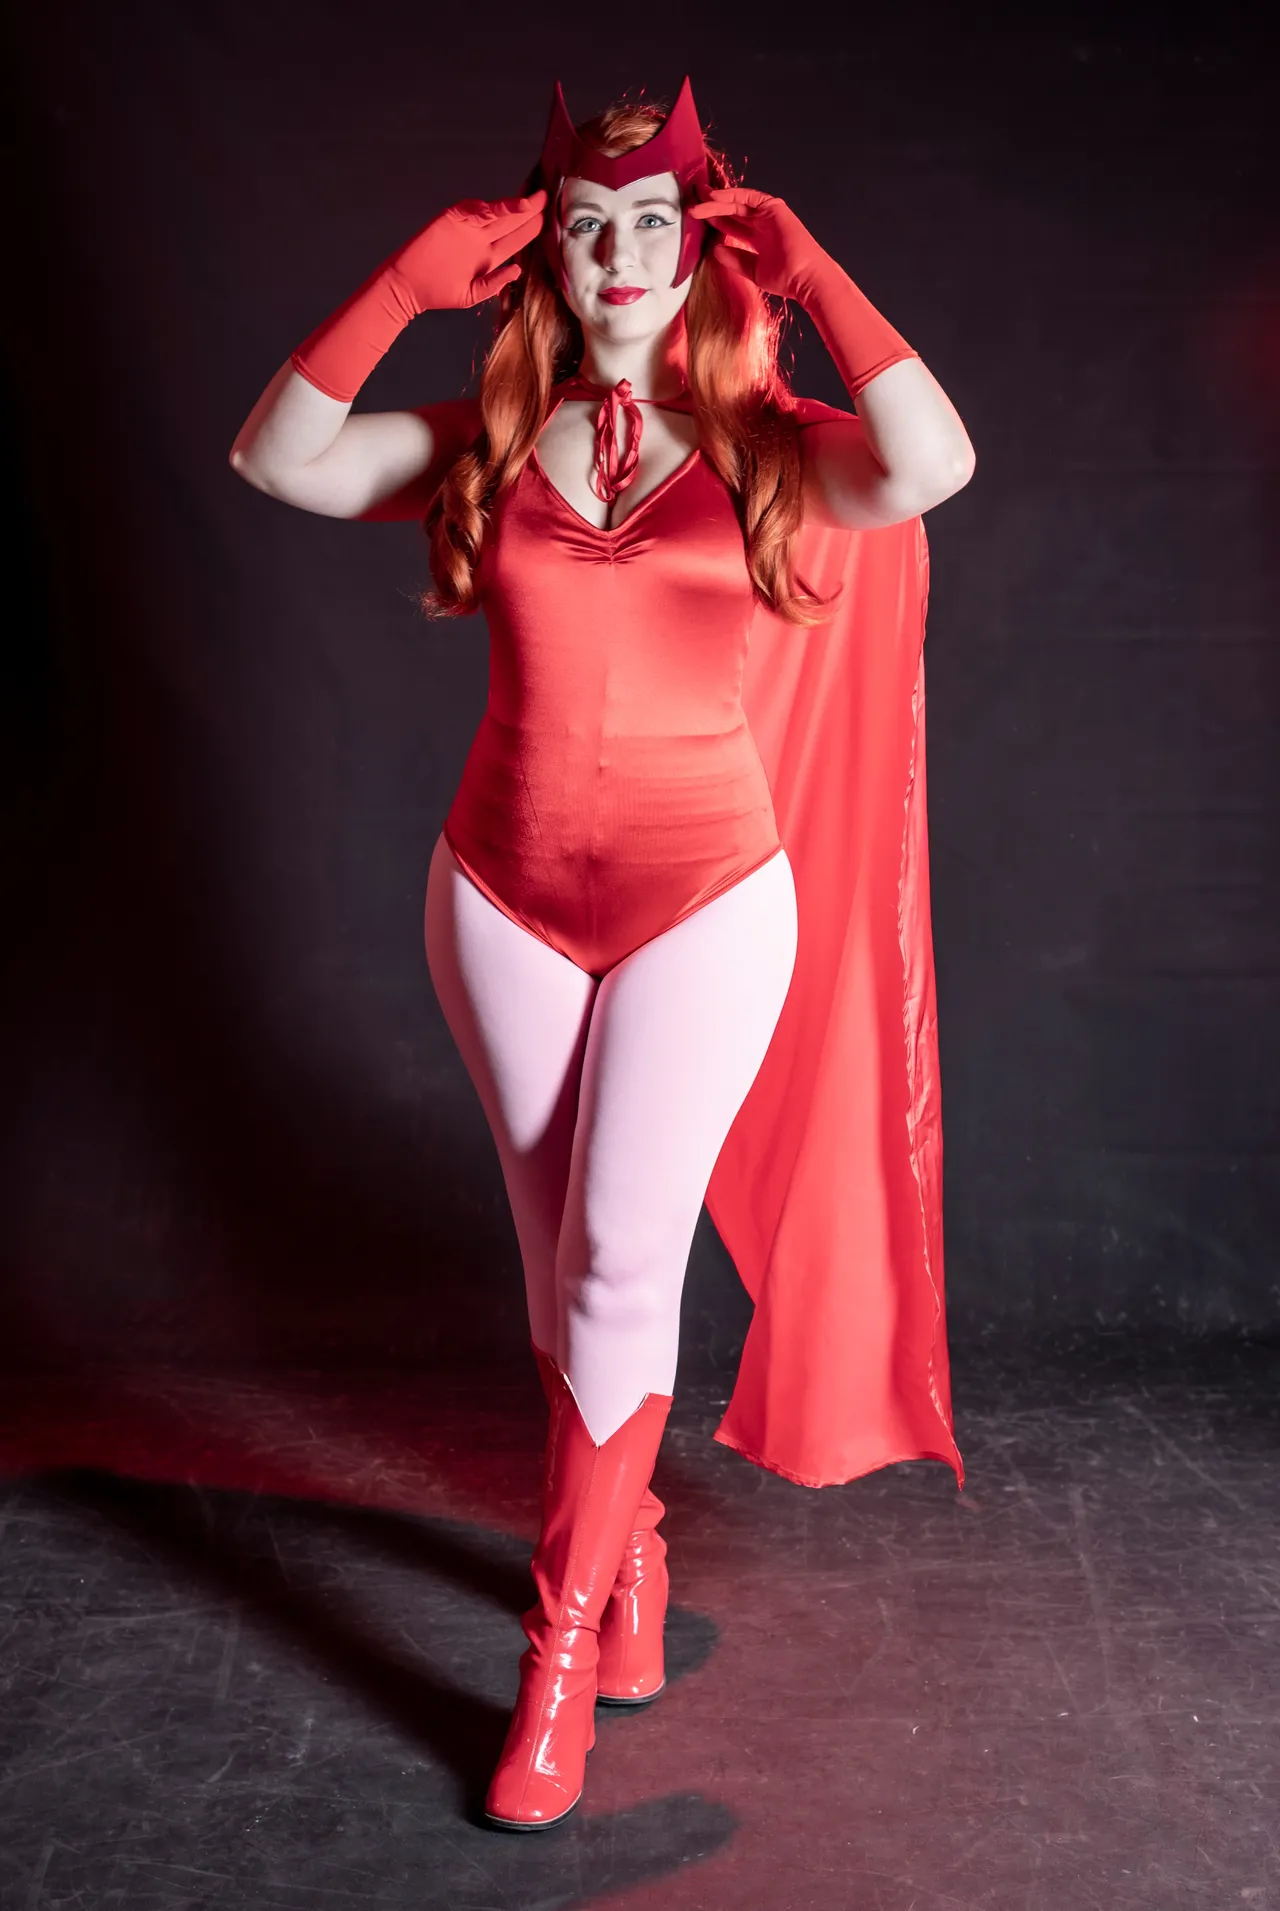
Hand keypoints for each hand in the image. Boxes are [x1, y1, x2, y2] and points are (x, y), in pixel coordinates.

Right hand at [391, 190, 547, 311]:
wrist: (407, 287)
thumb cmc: (437, 292)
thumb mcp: (471, 295)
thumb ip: (494, 284)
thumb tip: (518, 270)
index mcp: (489, 256)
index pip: (516, 238)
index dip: (532, 228)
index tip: (550, 218)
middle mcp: (481, 238)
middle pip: (511, 221)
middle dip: (529, 210)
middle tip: (546, 198)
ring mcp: (467, 227)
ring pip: (495, 213)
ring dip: (512, 206)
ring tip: (530, 201)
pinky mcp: (450, 219)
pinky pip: (470, 210)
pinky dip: (483, 209)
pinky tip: (499, 209)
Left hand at [687, 188, 832, 302]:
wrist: (805, 277)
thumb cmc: (786, 278)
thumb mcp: (753, 270)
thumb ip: (735, 259)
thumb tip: (716, 250)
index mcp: (757, 238)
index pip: (731, 224)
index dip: (713, 219)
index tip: (695, 219)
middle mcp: (762, 223)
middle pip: (731, 210)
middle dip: (710, 206)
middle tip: (690, 202)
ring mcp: (767, 214)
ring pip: (736, 202)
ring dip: (716, 200)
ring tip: (696, 200)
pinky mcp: (773, 207)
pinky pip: (747, 197)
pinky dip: (730, 195)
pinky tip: (713, 197)